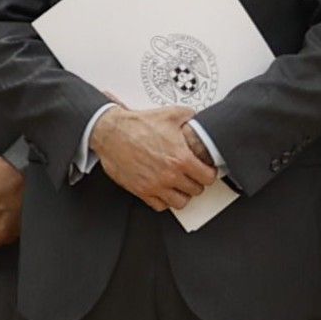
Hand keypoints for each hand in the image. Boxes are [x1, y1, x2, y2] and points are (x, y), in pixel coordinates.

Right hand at [90, 102, 221, 213]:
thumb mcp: (169, 114)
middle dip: (197, 182)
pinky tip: (164, 190)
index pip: (208, 177)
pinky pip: (160, 205)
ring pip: (180, 202)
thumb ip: (189, 116)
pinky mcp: (141, 191)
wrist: (111, 133)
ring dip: (182, 194)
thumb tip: (198, 117)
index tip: (206, 170)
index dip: (209, 173)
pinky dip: (164, 200)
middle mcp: (169, 175)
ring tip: (180, 185)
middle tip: (193, 175)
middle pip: (196, 190)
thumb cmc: (137, 125)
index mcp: (180, 158)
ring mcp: (155, 185)